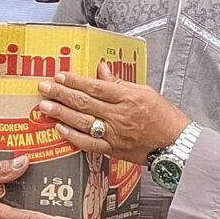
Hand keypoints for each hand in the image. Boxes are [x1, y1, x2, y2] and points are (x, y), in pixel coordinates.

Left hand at [37, 69, 189, 159]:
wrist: (175, 144)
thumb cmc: (164, 117)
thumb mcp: (145, 91)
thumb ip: (119, 82)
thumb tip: (101, 68)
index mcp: (127, 98)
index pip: (95, 86)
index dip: (75, 80)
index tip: (59, 75)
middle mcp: (118, 115)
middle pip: (84, 103)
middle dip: (61, 94)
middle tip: (43, 87)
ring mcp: (114, 134)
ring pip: (82, 122)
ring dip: (61, 113)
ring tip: (45, 106)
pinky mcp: (113, 150)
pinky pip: (89, 144)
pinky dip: (74, 137)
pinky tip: (60, 129)